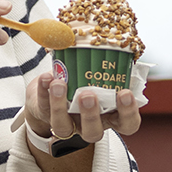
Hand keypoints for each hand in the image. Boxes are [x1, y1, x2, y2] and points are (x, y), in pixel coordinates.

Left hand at [25, 71, 142, 147]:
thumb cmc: (85, 80)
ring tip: (60, 84)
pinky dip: (43, 91)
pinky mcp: (45, 114)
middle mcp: (88, 124)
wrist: (53, 87)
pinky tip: (46, 78)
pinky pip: (43, 107)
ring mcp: (66, 122)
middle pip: (93, 133)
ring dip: (60, 106)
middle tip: (88, 95)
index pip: (127, 124)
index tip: (125, 93)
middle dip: (90, 115)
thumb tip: (124, 39)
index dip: (128, 113)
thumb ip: (112, 65)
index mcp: (109, 116)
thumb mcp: (102, 75)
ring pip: (62, 126)